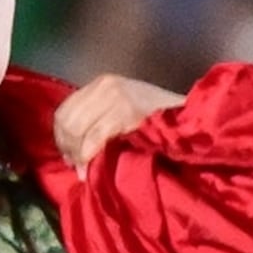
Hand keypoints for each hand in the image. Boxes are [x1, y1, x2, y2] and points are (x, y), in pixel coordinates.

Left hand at [54, 74, 183, 166]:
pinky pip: (95, 140)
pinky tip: (92, 169)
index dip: (61, 136)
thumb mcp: (125, 107)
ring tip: (85, 169)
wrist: (192, 117)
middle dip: (68, 147)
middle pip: (68, 121)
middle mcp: (106, 87)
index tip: (68, 154)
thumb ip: (99, 118)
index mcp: (103, 83)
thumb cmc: (160, 118)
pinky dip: (89, 157)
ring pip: (78, 131)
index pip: (64, 110)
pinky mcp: (127, 114)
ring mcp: (117, 99)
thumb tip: (70, 148)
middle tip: (76, 165)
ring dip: (78, 155)